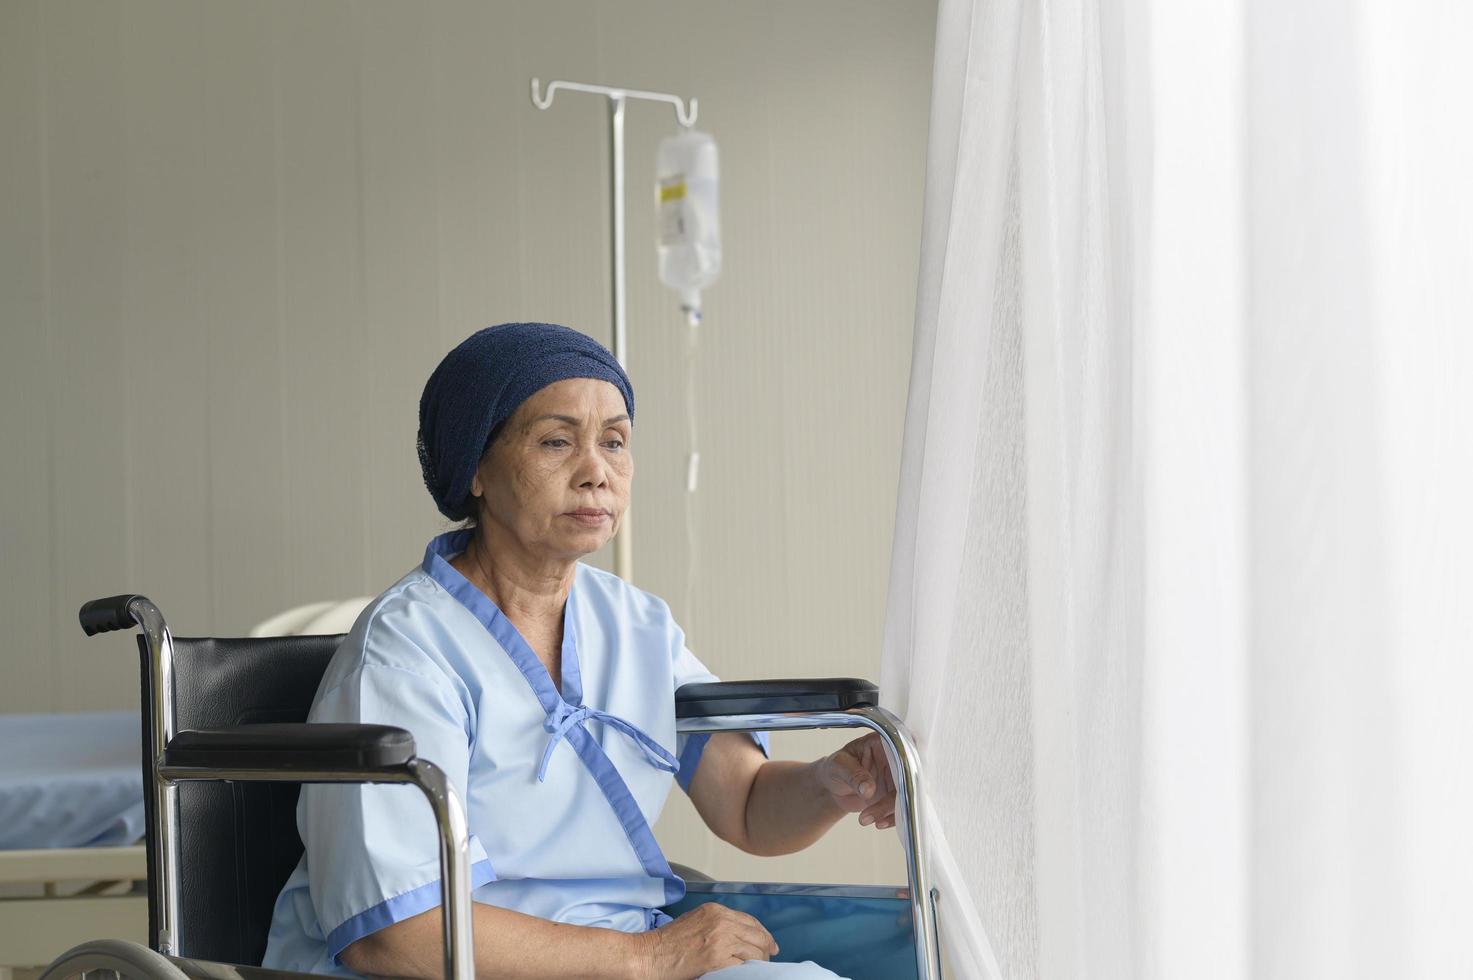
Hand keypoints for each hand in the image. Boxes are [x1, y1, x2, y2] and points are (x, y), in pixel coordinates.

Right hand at [631, 902, 778, 978]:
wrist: (649, 955)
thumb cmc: (666, 943)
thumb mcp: (694, 921)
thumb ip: (717, 924)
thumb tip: (738, 935)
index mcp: (715, 910)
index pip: (749, 920)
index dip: (762, 933)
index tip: (768, 943)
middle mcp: (721, 921)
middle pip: (757, 934)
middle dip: (765, 948)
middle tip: (768, 957)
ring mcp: (721, 939)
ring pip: (755, 951)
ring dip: (759, 962)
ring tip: (757, 969)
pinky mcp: (717, 959)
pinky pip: (744, 966)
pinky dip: (747, 971)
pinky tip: (744, 973)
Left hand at [816, 732, 898, 829]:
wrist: (832, 787)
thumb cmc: (835, 768)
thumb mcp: (839, 767)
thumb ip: (854, 775)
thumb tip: (868, 788)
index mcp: (883, 742)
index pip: (901, 750)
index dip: (906, 765)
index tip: (901, 784)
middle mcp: (895, 758)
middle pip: (907, 777)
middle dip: (893, 799)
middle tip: (873, 814)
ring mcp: (897, 777)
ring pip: (906, 795)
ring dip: (890, 812)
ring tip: (865, 819)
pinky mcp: (896, 795)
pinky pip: (902, 808)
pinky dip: (892, 818)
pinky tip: (878, 823)